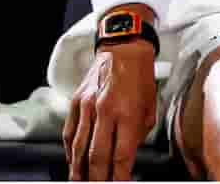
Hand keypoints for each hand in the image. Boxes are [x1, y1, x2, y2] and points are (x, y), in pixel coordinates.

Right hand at [64, 40, 157, 179]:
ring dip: (78, 170)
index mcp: (128, 113)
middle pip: (96, 155)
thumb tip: (127, 155)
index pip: (121, 155)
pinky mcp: (75, 103)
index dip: (120, 175)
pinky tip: (72, 162)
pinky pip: (69, 134)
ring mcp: (86, 107)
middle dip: (98, 178)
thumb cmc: (141, 78)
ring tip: (81, 182)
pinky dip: (69, 151)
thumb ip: (138, 132)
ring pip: (78, 148)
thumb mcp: (150, 106)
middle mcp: (105, 111)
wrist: (123, 49)